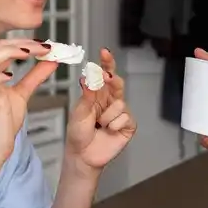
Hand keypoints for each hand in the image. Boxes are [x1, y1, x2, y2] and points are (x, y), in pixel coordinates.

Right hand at [0, 38, 55, 165]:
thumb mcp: (23, 93)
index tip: (48, 45)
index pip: (7, 46)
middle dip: (26, 43)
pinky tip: (13, 75)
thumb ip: (35, 76)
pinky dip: (1, 74)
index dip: (28, 42)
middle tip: (47, 47)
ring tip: (34, 53)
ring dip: (15, 51)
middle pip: (1, 46)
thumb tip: (52, 61)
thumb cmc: (2, 121)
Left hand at [66, 48, 135, 172]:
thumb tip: (88, 78)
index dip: (106, 63)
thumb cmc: (78, 134)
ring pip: (120, 103)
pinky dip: (114, 125)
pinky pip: (125, 118)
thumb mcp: (79, 113)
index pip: (103, 75)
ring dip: (107, 116)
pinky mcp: (129, 125)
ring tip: (100, 125)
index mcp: (97, 94)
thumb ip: (86, 96)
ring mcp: (121, 112)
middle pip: (117, 83)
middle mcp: (110, 100)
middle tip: (106, 78)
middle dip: (112, 80)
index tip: (104, 52)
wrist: (83, 155)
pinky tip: (108, 131)